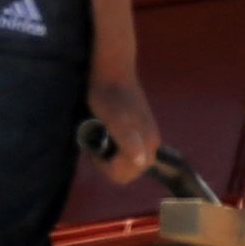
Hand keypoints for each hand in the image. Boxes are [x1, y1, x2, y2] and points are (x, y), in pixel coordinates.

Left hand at [83, 66, 167, 180]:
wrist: (112, 70)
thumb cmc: (108, 94)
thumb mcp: (115, 119)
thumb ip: (128, 141)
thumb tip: (141, 162)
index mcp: (147, 144)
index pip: (124, 175)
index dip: (104, 167)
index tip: (93, 149)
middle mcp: (152, 143)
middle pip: (129, 172)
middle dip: (109, 165)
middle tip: (94, 144)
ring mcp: (147, 136)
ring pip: (128, 163)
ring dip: (111, 157)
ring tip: (100, 137)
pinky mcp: (140, 130)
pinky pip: (128, 151)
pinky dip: (115, 149)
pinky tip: (106, 133)